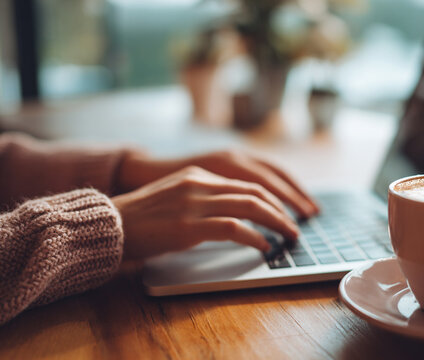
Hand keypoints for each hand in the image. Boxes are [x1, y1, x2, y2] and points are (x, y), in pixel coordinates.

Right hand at [112, 166, 298, 259]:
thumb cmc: (141, 217)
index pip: (247, 182)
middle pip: (255, 191)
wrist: (109, 225)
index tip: (287, 211)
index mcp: (199, 175)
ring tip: (289, 235)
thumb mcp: (176, 197)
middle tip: (297, 225)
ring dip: (276, 222)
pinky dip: (253, 237)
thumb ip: (204, 198)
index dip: (273, 197)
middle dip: (282, 208)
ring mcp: (194, 203)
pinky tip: (263, 246)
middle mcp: (200, 184)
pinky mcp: (188, 226)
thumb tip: (235, 212)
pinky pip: (233, 228)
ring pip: (250, 206)